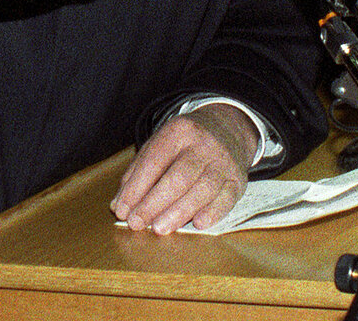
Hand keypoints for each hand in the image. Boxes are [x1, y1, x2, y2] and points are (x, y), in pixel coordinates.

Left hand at [111, 102, 258, 234]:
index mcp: (178, 131)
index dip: (136, 188)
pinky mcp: (238, 180)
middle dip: (154, 203)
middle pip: (178, 176)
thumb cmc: (185, 144)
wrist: (228, 130)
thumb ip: (137, 173)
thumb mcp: (159, 145)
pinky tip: (197, 224)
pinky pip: (226, 198)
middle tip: (137, 223)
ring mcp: (223, 162)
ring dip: (179, 212)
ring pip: (202, 189)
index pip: (154, 161)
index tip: (122, 210)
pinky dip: (212, 212)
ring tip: (159, 228)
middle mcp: (203, 145)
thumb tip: (119, 206)